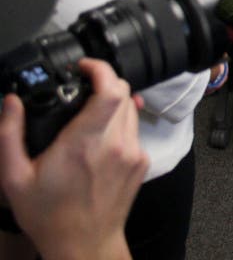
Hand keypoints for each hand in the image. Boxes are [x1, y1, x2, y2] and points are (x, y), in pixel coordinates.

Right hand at [0, 59, 146, 259]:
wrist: (84, 244)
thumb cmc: (49, 215)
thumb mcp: (14, 178)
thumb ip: (10, 135)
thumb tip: (10, 103)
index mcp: (83, 144)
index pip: (110, 92)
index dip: (101, 70)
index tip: (84, 67)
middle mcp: (114, 144)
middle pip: (123, 93)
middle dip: (104, 83)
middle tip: (83, 87)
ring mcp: (133, 152)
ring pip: (131, 108)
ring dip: (113, 102)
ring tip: (89, 113)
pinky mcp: (142, 161)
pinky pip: (135, 129)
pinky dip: (120, 123)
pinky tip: (100, 137)